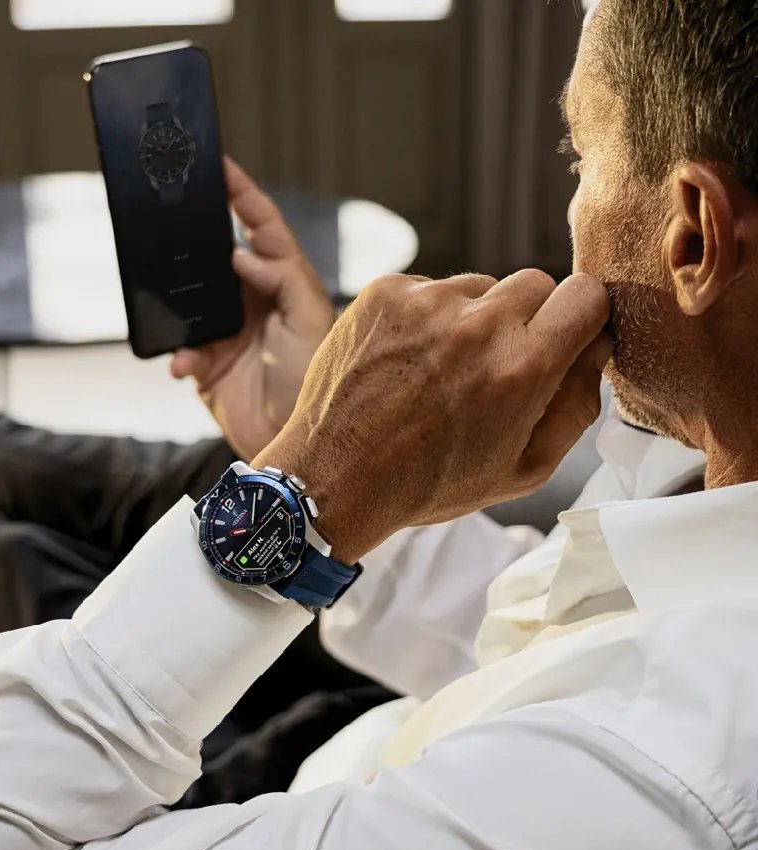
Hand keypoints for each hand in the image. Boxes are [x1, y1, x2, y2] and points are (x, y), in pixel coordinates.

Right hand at [170, 158, 334, 459]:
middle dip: (197, 238)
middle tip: (174, 213)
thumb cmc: (317, 378)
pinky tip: (185, 365)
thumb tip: (242, 255)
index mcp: (284, 283)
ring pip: (191, 300)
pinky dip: (178, 356)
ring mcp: (228, 332)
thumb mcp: (311, 319)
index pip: (262, 228)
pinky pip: (181, 350)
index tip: (219, 165)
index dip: (242, 195)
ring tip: (172, 297)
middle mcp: (254, 301)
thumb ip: (283, 278)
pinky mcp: (207, 366)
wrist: (299, 444)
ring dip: (180, 302)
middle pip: (218, 256)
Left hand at [255, 270, 612, 563]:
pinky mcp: (384, 293)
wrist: (335, 478)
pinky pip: (428, 288)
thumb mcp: (525, 470)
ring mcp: (426, 302)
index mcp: (522, 367)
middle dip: (527, 320)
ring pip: (479, 286)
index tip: (563, 340)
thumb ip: (577, 404)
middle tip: (494, 367)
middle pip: (535, 283)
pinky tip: (406, 363)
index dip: (580, 319)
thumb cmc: (430, 483)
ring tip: (439, 372)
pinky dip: (425, 317)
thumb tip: (597, 348)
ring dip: (472, 318)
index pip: (587, 296)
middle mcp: (477, 324)